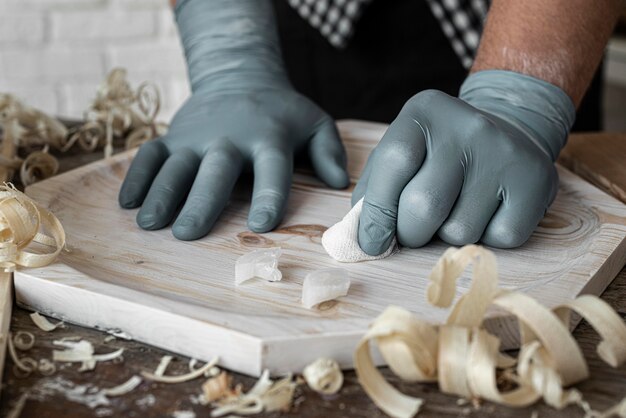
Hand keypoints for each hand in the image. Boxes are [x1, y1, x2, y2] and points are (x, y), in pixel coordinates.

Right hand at [119, 86, 347, 239]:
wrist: (240, 78)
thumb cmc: (281, 113)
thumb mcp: (314, 122)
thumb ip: (329, 151)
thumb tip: (340, 184)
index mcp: (269, 138)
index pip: (271, 169)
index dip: (269, 195)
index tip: (261, 224)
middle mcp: (229, 138)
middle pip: (215, 171)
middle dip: (201, 201)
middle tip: (186, 234)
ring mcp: (196, 136)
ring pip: (176, 165)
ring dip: (161, 193)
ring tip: (150, 224)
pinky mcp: (172, 136)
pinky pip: (150, 155)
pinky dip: (136, 176)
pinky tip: (127, 204)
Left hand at [354, 70, 574, 253]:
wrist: (509, 132)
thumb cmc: (439, 154)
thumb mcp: (402, 153)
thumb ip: (375, 191)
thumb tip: (362, 238)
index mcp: (425, 112)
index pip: (393, 163)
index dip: (377, 212)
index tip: (371, 242)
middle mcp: (468, 126)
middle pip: (424, 205)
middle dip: (410, 233)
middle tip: (413, 231)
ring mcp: (506, 153)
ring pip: (460, 230)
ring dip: (448, 236)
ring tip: (455, 210)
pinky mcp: (536, 182)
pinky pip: (498, 239)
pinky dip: (486, 239)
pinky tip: (487, 212)